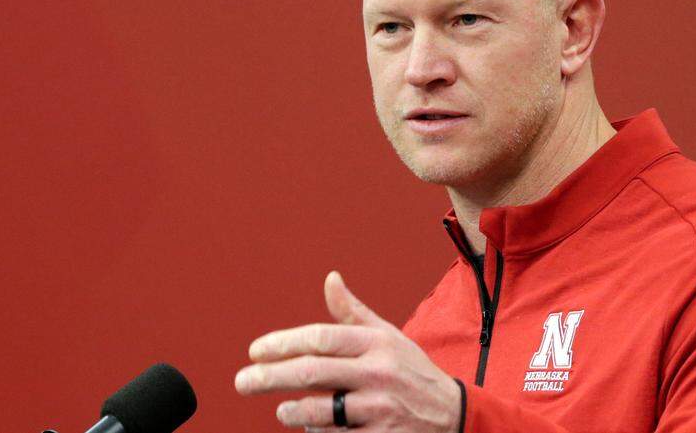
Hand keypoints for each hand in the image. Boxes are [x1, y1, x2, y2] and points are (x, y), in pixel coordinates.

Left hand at [235, 271, 461, 431]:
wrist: (453, 412)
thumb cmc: (411, 370)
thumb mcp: (388, 336)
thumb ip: (353, 312)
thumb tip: (330, 278)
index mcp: (377, 342)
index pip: (321, 337)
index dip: (283, 343)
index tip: (255, 351)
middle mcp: (379, 373)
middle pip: (312, 372)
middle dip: (268, 377)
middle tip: (242, 381)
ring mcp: (380, 408)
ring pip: (320, 410)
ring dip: (291, 411)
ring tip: (281, 409)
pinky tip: (309, 426)